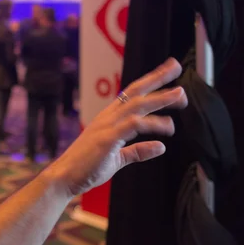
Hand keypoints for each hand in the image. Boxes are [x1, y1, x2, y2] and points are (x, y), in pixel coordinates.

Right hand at [49, 58, 187, 197]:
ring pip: (137, 105)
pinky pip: (133, 126)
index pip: (132, 94)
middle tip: (176, 66)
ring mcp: (106, 126)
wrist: (64, 177)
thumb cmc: (86, 168)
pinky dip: (151, 124)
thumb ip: (138, 151)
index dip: (150, 81)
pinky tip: (167, 129)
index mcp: (109, 119)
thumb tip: (161, 147)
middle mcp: (108, 117)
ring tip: (180, 95)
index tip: (167, 70)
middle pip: (135, 92)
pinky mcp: (107, 139)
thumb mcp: (117, 159)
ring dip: (160, 98)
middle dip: (156, 78)